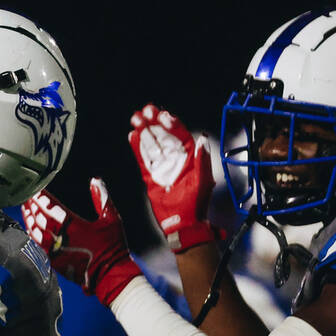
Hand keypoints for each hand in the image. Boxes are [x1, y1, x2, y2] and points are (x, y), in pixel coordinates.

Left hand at [21, 180, 140, 304]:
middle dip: (33, 206)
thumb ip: (102, 198)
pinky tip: (30, 229)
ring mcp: (56, 251)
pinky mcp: (54, 261)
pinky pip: (38, 246)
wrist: (110, 275)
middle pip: (41, 218)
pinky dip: (32, 235)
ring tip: (26, 210)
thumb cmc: (113, 247)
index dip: (43, 198)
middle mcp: (61, 238)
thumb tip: (95, 180)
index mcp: (74, 225)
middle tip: (27, 197)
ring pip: (36, 232)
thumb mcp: (112, 218)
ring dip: (30, 219)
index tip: (37, 191)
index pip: (52, 208)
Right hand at [128, 104, 218, 251]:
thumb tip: (201, 139)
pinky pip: (143, 160)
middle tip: (145, 111)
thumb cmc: (195, 204)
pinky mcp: (151, 177)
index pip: (179, 136)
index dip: (171, 124)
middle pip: (163, 136)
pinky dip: (138, 148)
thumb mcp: (203, 180)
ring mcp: (162, 168)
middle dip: (154, 123)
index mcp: (189, 158)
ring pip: (151, 146)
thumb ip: (201, 159)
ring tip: (136, 119)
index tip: (162, 115)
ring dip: (144, 132)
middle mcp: (175, 160)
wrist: (182, 224)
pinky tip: (133, 136)